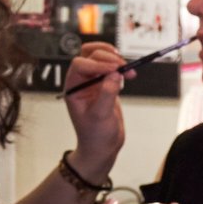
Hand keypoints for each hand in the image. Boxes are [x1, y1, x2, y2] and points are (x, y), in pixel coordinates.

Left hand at [60, 40, 127, 180]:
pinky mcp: (105, 85)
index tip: (113, 70)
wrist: (102, 147)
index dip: (96, 63)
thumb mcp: (100, 116)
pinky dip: (121, 67)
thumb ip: (106, 94)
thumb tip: (115, 74)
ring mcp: (93, 83)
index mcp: (73, 88)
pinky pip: (112, 69)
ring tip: (128, 68)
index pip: (80, 65)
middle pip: (90, 56)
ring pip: (100, 58)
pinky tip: (130, 74)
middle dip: (107, 58)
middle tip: (123, 66)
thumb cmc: (95, 135)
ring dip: (114, 58)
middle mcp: (81, 82)